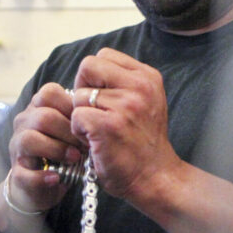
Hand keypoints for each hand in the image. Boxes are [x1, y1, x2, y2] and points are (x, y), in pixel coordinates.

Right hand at [7, 82, 85, 212]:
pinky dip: (42, 176)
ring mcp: (17, 148)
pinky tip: (57, 178)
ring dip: (57, 149)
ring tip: (75, 158)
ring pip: (29, 139)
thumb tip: (100, 113)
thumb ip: (81, 118)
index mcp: (38, 108)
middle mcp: (24, 124)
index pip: (49, 93)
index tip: (87, 121)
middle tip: (86, 144)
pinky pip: (24, 173)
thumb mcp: (74, 130)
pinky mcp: (17, 174)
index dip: (71, 106)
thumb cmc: (65, 151)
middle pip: (43, 117)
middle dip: (69, 131)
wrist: (44, 185)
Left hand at [72, 48, 180, 200]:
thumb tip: (88, 72)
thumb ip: (123, 81)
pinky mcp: (108, 126)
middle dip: (84, 89)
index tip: (105, 98)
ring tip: (99, 131)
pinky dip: (79, 131)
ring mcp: (125, 106)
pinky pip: (76, 116)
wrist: (156, 177)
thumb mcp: (146, 101)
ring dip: (82, 114)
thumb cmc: (143, 141)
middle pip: (88, 67)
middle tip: (96, 113)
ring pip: (79, 95)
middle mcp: (139, 87)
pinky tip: (95, 141)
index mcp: (148, 77)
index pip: (104, 55)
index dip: (96, 76)